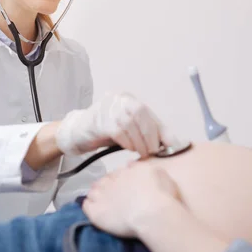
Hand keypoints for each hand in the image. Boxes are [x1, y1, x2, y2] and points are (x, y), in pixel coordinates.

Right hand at [55, 93, 178, 156]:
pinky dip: (127, 142)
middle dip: (151, 135)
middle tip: (153, 151)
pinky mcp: (99, 119)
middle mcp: (119, 99)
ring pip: (130, 123)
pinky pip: (118, 131)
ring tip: (141, 152)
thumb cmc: (106, 132)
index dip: (163, 130)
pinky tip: (128, 148)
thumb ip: (148, 133)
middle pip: (141, 113)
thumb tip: (173, 143)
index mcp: (128, 99)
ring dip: (139, 141)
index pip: (150, 113)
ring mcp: (107, 107)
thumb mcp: (129, 130)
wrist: (77, 133)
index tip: (173, 145)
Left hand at [83, 161, 181, 237]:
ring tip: (102, 203)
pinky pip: (86, 205)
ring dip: (96, 195)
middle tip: (113, 196)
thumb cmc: (161, 195)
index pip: (118, 172)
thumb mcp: (159, 174)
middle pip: (104, 180)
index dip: (120, 180)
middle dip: (107, 186)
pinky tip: (93, 210)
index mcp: (128, 171)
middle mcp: (113, 180)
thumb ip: (144, 168)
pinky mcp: (96, 211)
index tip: (124, 187)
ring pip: (93, 191)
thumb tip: (131, 164)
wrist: (152, 214)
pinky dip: (89, 206)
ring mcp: (102, 195)